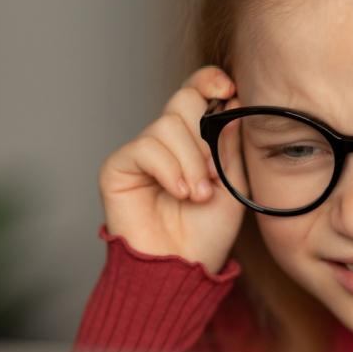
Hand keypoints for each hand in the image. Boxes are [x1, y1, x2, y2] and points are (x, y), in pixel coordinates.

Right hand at [98, 65, 246, 274]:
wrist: (181, 269)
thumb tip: (233, 101)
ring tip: (197, 195)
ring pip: (166, 125)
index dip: (209, 82)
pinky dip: (168, 168)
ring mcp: (141, 153)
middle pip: (183, 101)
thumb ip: (231, 143)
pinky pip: (145, 147)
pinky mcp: (118, 167)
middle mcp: (165, 142)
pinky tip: (178, 192)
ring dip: (189, 161)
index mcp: (193, 140)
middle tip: (211, 175)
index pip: (196, 93)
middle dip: (204, 138)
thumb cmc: (207, 234)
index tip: (229, 89)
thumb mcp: (233, 184)